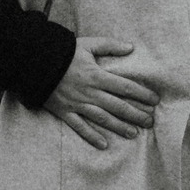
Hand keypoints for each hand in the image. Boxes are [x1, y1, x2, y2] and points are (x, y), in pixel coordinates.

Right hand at [42, 38, 159, 151]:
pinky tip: (104, 145)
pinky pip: (80, 127)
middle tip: (150, 122)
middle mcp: (90, 92)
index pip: (125, 87)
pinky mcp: (65, 112)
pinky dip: (91, 136)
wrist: (34, 62)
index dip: (142, 94)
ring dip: (119, 127)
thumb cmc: (63, 52)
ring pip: (102, 119)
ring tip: (134, 133)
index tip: (154, 100)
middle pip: (118, 106)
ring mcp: (77, 104)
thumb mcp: (87, 44)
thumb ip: (109, 45)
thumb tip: (130, 47)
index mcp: (97, 75)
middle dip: (136, 114)